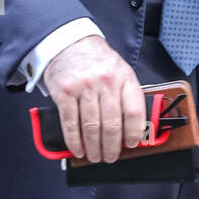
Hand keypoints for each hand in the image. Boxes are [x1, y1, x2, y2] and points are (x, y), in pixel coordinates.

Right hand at [42, 36, 144, 162]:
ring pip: (91, 127)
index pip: (134, 111)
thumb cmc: (97, 60)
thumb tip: (133, 126)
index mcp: (124, 77)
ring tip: (95, 156)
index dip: (133, 132)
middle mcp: (105, 82)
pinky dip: (74, 141)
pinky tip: (78, 149)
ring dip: (94, 147)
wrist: (70, 42)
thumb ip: (126, 94)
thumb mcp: (119, 70)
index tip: (131, 144)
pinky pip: (70, 123)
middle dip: (112, 147)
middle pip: (112, 124)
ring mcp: (84, 87)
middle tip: (111, 157)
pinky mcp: (65, 92)